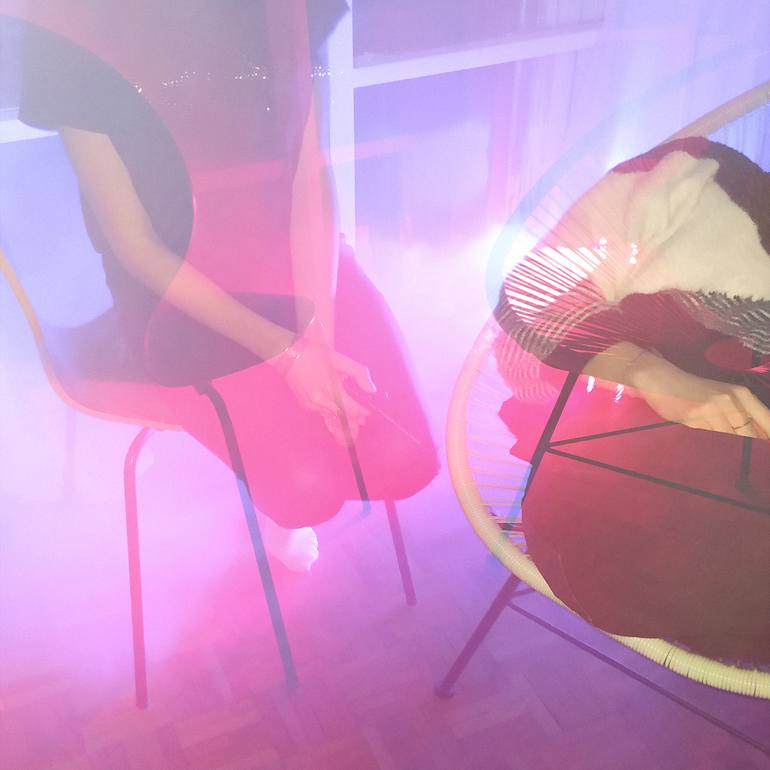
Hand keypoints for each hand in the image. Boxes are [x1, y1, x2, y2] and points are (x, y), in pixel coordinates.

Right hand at [282, 341, 375, 444]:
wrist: (288, 354)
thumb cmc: (315, 353)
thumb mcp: (341, 359)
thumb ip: (359, 373)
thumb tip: (371, 389)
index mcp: (332, 389)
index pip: (352, 409)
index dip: (362, 413)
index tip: (368, 413)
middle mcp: (322, 401)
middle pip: (342, 419)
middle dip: (352, 426)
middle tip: (359, 434)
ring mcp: (312, 404)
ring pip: (331, 419)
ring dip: (341, 426)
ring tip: (351, 436)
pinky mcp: (306, 405)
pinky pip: (322, 415)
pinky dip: (330, 420)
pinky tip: (336, 425)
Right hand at [628, 352, 769, 438]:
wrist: (662, 379)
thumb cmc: (692, 389)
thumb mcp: (722, 394)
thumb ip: (740, 413)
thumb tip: (759, 437)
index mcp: (740, 393)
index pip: (766, 420)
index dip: (767, 436)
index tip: (763, 448)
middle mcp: (730, 400)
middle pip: (751, 434)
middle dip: (751, 447)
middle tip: (749, 458)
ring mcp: (712, 410)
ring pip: (730, 438)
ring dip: (731, 449)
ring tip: (722, 448)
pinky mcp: (695, 418)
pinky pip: (710, 438)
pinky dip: (714, 445)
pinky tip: (709, 444)